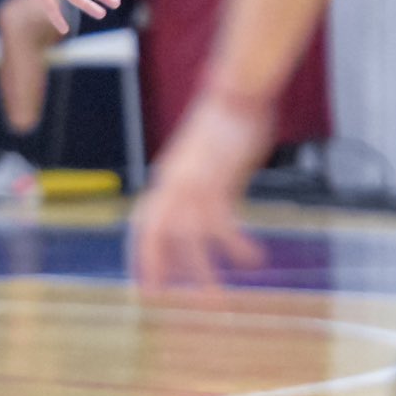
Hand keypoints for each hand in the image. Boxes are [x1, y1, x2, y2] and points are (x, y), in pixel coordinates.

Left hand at [127, 89, 273, 290]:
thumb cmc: (226, 121)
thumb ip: (201, 182)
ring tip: (216, 301)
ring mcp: (192, 184)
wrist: (236, 93)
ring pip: (188, 240)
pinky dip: (237, 246)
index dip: (141, 255)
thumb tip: (208, 202)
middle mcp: (171, 184)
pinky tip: (255, 259)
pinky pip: (223, 225)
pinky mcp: (217, 182)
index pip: (143, 223)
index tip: (145, 284)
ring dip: (202, 273)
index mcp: (167, 178)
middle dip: (156, 269)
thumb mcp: (204, 158)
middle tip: (161, 302)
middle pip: (155, 236)